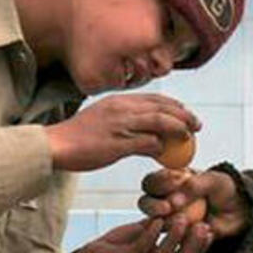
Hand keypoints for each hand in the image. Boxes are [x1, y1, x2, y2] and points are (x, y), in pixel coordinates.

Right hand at [45, 94, 199, 171]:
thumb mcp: (103, 119)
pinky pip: (148, 143)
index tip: (186, 113)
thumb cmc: (77, 136)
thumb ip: (124, 120)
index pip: (155, 99)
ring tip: (189, 137)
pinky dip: (160, 148)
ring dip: (179, 129)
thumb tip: (143, 129)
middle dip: (184, 115)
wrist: (56, 145)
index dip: (175, 105)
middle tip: (197, 126)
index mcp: (119, 100)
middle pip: (163, 107)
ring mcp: (121, 125)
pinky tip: (165, 154)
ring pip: (161, 122)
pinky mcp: (119, 143)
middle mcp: (123, 108)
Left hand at [61, 217, 213, 252]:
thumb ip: (159, 226)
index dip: (201, 247)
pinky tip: (157, 220)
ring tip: (182, 218)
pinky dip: (151, 234)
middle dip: (194, 244)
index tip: (211, 229)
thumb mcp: (143, 234)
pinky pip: (141, 249)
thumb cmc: (118, 247)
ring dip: (174, 237)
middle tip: (203, 225)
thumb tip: (177, 211)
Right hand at [139, 168, 248, 238]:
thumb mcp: (213, 181)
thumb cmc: (224, 190)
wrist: (239, 211)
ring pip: (154, 225)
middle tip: (168, 208)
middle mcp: (164, 200)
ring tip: (190, 222)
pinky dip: (186, 236)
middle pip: (145, 203)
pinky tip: (204, 229)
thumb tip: (172, 201)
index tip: (176, 182)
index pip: (152, 182)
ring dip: (169, 223)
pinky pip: (173, 240)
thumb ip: (193, 186)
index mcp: (168, 181)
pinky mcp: (179, 237)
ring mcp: (170, 220)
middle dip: (153, 206)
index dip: (159, 183)